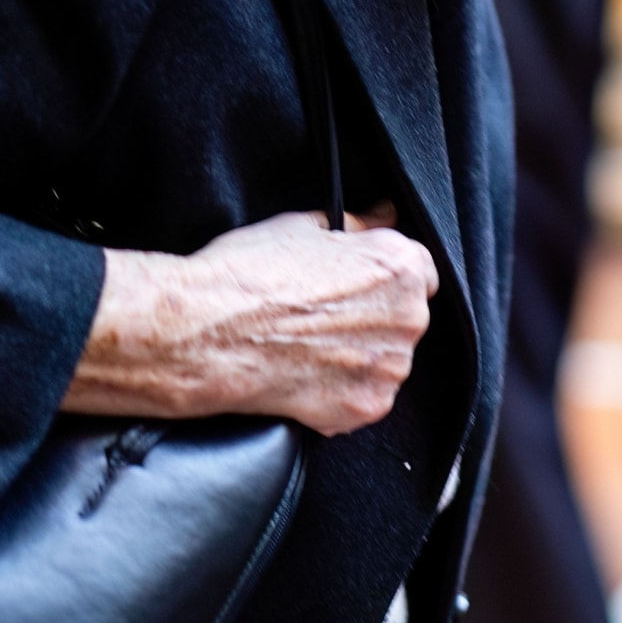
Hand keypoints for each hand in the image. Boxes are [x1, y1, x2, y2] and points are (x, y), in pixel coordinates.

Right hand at [63, 207, 436, 433]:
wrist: (204, 332)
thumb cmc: (247, 275)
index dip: (380, 279)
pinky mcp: (365, 408)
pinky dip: (339, 393)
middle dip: (371, 319)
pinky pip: (364, 398)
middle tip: (319, 318)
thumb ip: (358, 224)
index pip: (418, 273)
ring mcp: (389, 368)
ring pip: (385, 361)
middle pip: (404, 319)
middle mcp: (407, 318)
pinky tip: (302, 375)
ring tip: (305, 347)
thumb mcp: (303, 227)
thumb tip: (384, 214)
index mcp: (400, 267)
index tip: (354, 287)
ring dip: (357, 358)